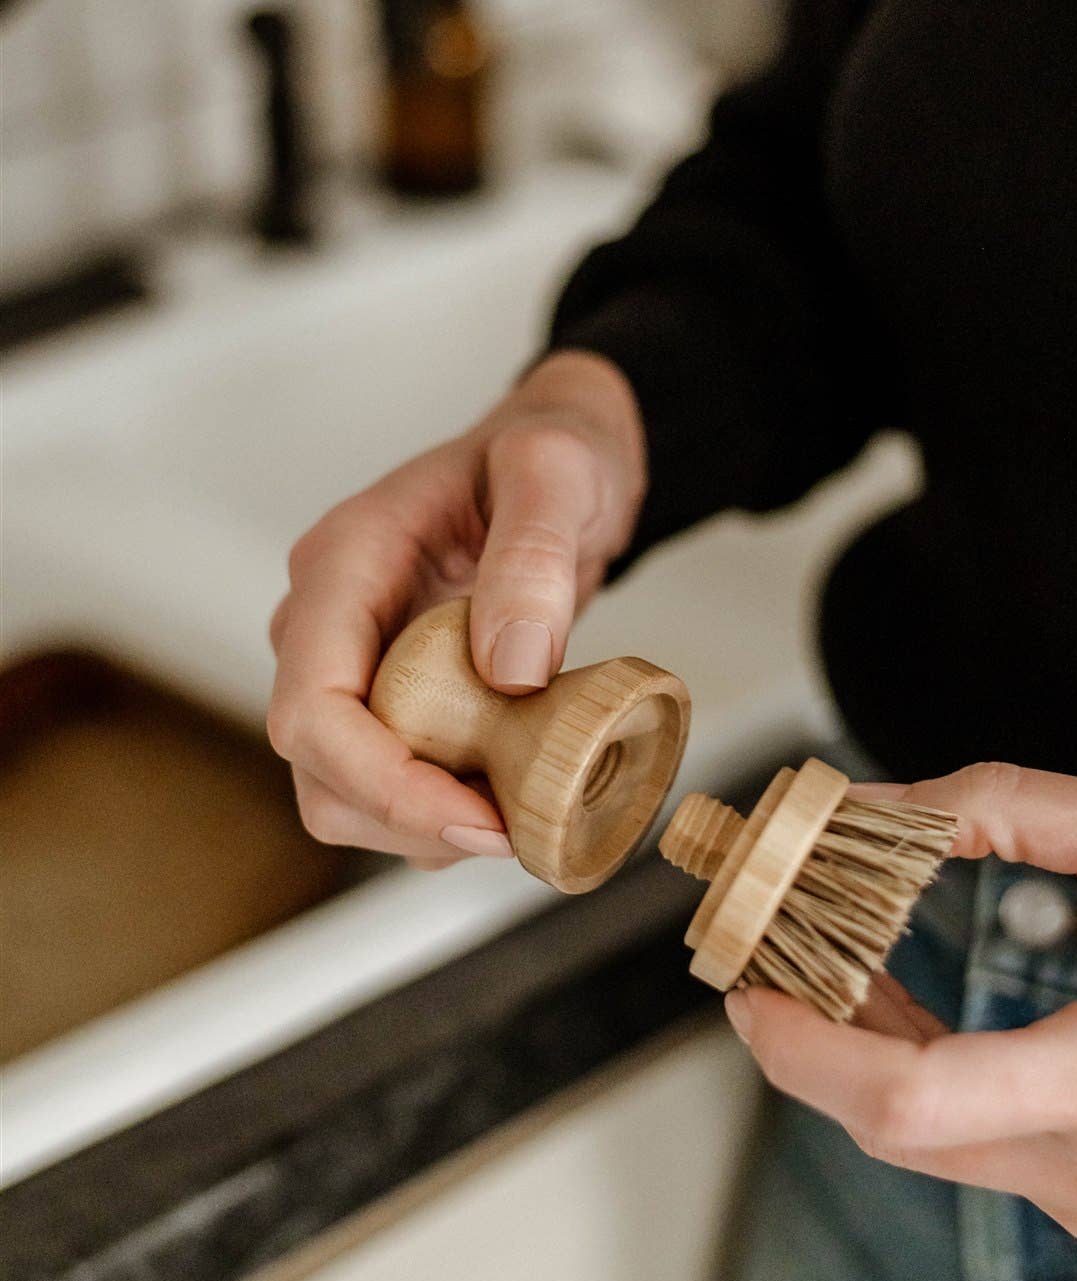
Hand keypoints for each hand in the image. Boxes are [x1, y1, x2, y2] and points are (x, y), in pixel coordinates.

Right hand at [267, 350, 645, 868]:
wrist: (559, 464)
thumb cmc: (552, 453)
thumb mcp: (558, 473)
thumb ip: (533, 554)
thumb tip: (509, 671)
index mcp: (345, 562)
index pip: (313, 707)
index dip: (382, 782)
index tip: (479, 817)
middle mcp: (326, 622)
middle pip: (319, 767)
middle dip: (409, 818)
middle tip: (516, 826)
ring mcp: (350, 664)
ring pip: (344, 792)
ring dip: (426, 826)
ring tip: (524, 804)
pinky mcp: (386, 697)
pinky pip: (389, 783)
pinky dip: (445, 810)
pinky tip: (514, 785)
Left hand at [724, 764, 1076, 1248]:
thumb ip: (1006, 810)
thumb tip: (876, 804)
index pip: (912, 1100)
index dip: (804, 1049)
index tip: (746, 987)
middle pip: (896, 1131)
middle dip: (807, 1044)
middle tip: (760, 958)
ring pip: (926, 1146)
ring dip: (854, 1061)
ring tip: (814, 968)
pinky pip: (971, 1150)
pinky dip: (914, 1083)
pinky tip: (885, 1012)